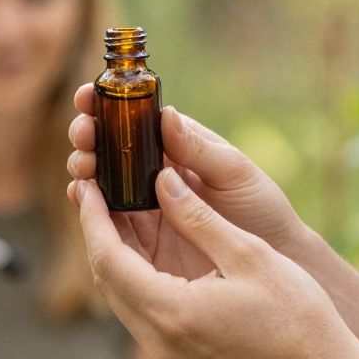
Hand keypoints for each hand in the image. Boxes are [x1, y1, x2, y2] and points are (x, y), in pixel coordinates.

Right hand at [68, 97, 306, 271]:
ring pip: (102, 182)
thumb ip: (198, 150)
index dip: (106, 105)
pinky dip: (89, 205)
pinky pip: (107, 220)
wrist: (277, 261)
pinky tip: (81, 196)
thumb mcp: (235, 174)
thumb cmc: (263, 211)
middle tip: (85, 135)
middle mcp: (156, 175)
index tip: (88, 97)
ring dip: (84, 168)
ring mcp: (146, 208)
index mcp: (178, 148)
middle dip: (88, 136)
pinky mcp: (141, 241)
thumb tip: (164, 115)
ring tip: (84, 165)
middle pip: (110, 149)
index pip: (134, 119)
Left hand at [71, 165, 358, 358]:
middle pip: (109, 283)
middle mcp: (159, 346)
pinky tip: (156, 261)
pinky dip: (143, 287)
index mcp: (172, 313)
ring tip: (126, 220)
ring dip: (121, 263)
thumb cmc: (300, 318)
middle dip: (101, 236)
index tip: (86, 185)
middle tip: (102, 194)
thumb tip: (161, 180)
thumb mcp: (250, 255)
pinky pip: (146, 323)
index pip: (108, 259)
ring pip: (126, 305)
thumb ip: (198, 217)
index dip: (92, 218)